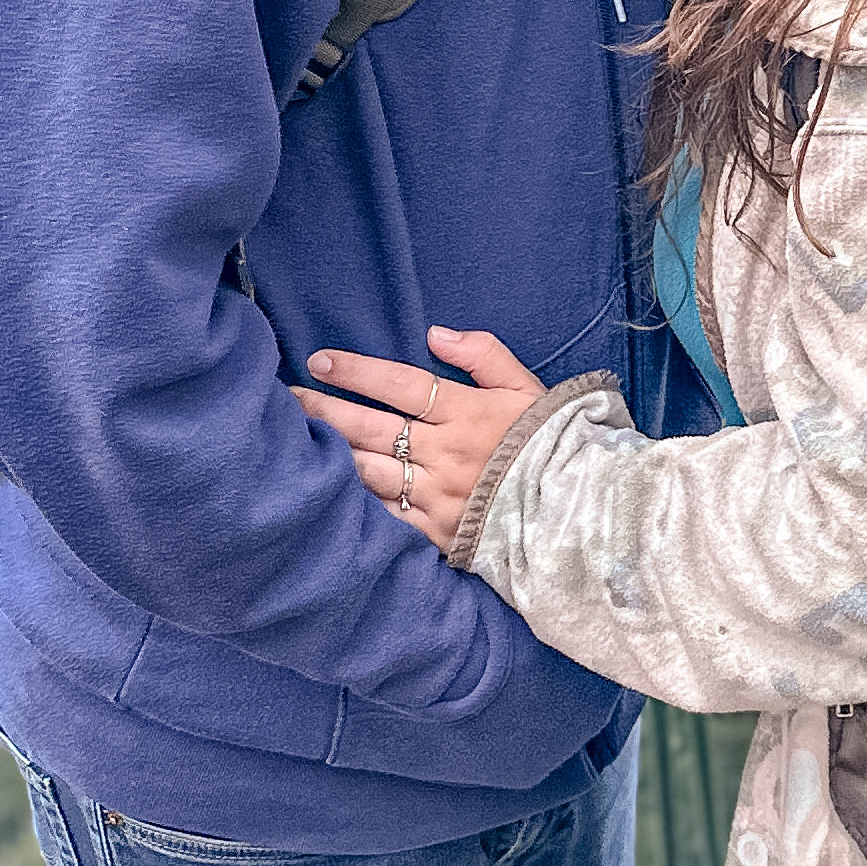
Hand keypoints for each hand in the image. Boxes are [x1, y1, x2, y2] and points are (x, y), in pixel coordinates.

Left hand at [294, 329, 546, 550]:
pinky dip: (354, 502)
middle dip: (324, 411)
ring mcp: (437, 495)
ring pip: (369, 472)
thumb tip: (436, 333)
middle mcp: (445, 453)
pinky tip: (326, 491)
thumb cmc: (552, 443)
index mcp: (466, 414)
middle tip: (287, 399)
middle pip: (371, 428)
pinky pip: (386, 515)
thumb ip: (484, 355)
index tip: (320, 361)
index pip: (400, 385)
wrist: (578, 511)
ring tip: (295, 442)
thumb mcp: (528, 389)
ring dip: (329, 455)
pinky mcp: (436, 531)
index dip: (357, 371)